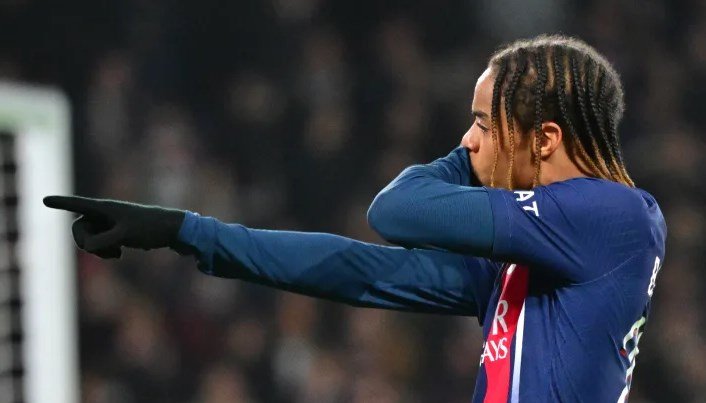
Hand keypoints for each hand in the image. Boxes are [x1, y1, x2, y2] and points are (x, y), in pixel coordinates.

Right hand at [43, 196, 185, 258]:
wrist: (170, 230)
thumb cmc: (149, 228)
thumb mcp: (124, 235)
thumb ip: (102, 241)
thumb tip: (87, 246)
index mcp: (105, 207)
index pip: (78, 204)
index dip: (61, 203)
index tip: (44, 200)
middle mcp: (104, 213)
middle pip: (78, 228)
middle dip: (85, 242)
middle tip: (103, 251)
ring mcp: (108, 223)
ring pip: (88, 239)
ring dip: (97, 250)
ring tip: (116, 253)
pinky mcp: (114, 232)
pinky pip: (98, 244)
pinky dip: (104, 251)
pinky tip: (120, 253)